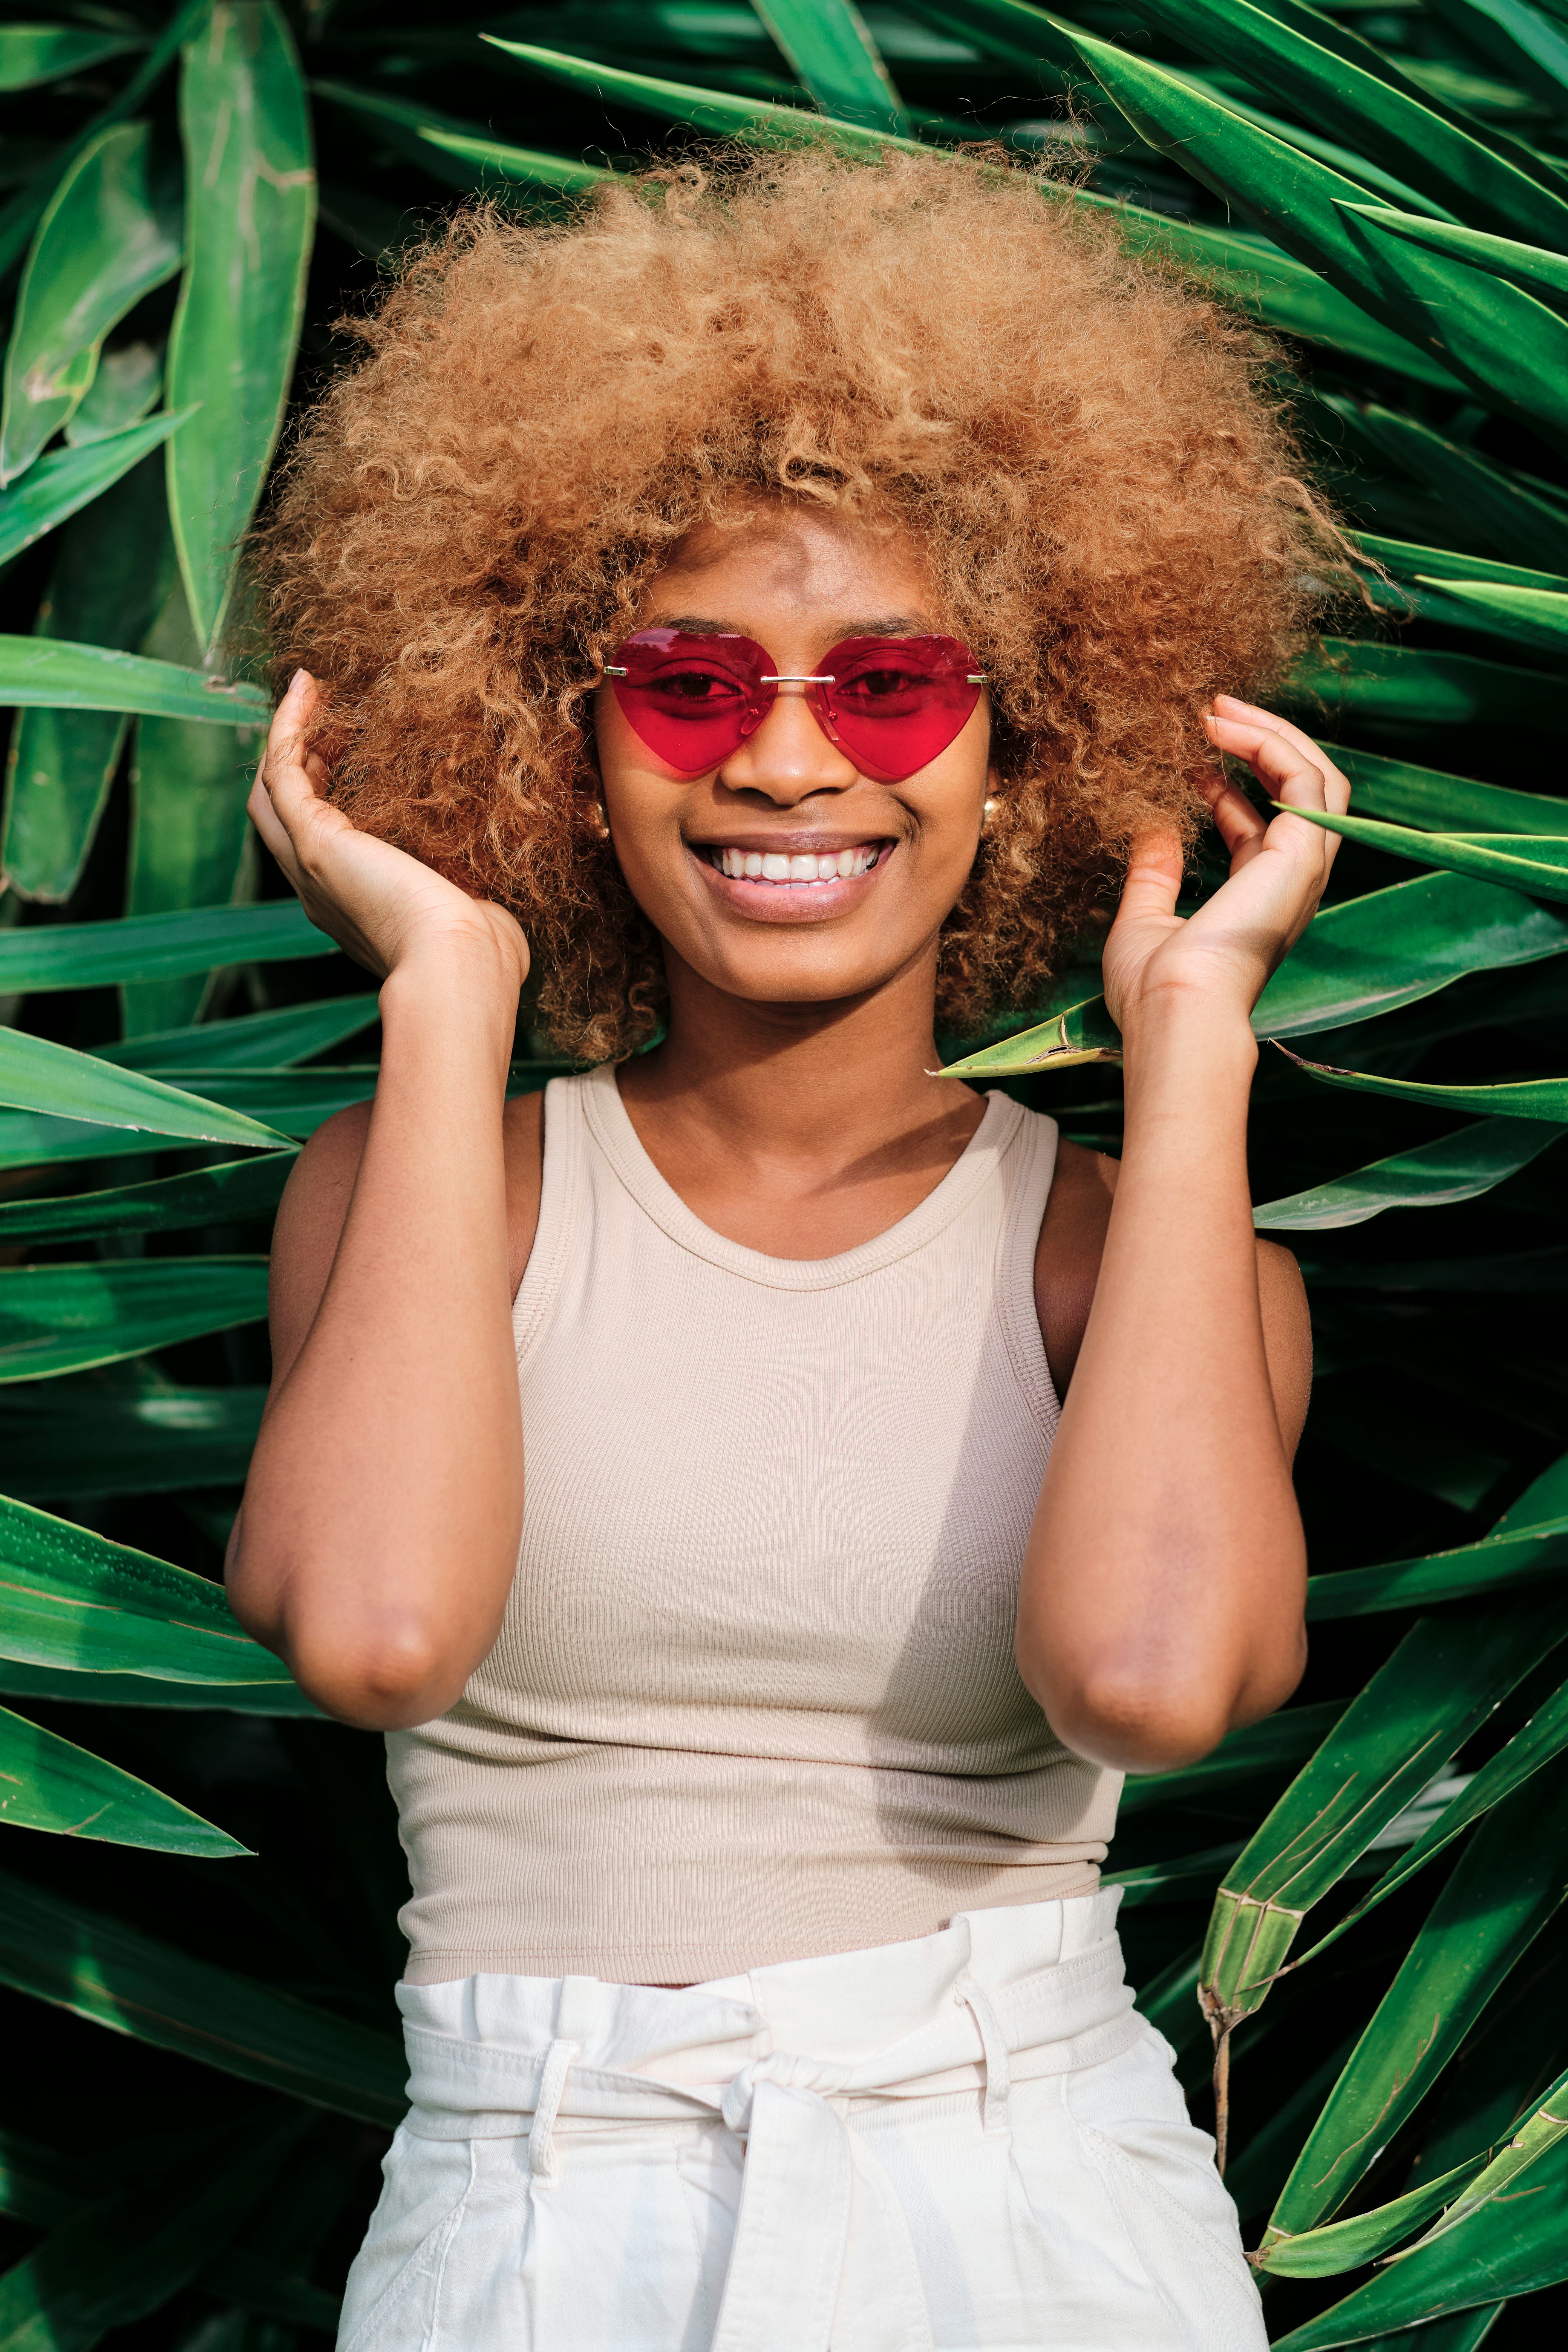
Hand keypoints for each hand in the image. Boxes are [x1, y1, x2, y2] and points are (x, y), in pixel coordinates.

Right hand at [248, 671, 528, 992]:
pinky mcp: (316, 842)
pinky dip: (288, 725)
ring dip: (290, 736)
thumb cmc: (480, 952)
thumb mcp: (468, 914)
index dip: (327, 790)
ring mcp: (310, 865)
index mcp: (353, 907)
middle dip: (301, 760)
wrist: (462, 966)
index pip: (320, 841)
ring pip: (273, 788)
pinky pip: (283, 769)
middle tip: (328, 716)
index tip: (351, 748)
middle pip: (284, 813)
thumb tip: (486, 894)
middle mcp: (320, 889)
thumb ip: (464, 898)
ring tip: (315, 692)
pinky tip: (306, 687)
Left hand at [1100, 695, 1349, 1048]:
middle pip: (1303, 793)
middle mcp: (1290, 883)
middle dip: (1263, 744)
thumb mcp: (1144, 920)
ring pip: (1316, 778)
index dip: (1227, 786)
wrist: (1175, 1010)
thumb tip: (1153, 831)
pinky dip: (1269, 744)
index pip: (1261, 826)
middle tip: (1213, 710)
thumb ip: (1154, 874)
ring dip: (1270, 734)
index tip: (1184, 762)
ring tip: (1218, 708)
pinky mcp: (1302, 854)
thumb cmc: (1155, 986)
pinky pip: (1305, 780)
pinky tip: (1223, 728)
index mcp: (1257, 901)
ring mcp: (1303, 868)